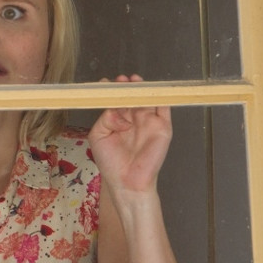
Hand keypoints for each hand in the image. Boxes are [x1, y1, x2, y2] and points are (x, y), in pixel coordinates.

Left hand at [89, 74, 171, 194]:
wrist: (127, 182)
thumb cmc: (111, 163)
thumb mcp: (98, 136)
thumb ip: (104, 118)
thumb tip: (114, 107)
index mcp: (119, 120)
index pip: (117, 100)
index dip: (112, 91)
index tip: (105, 83)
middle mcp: (135, 119)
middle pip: (132, 96)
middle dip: (126, 87)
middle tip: (120, 80)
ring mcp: (149, 122)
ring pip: (147, 99)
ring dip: (142, 88)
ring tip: (132, 80)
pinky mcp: (163, 127)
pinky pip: (164, 107)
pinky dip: (158, 96)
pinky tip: (150, 89)